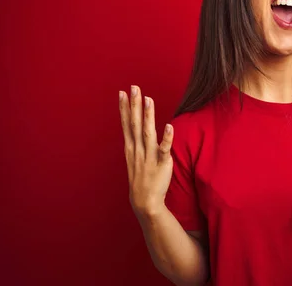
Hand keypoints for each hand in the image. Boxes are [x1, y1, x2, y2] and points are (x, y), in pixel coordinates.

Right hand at [119, 85, 173, 216]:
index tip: (122, 92)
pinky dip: (166, 138)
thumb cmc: (141, 179)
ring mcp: (149, 157)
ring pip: (148, 133)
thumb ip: (136, 143)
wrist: (145, 203)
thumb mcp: (134, 158)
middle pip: (135, 124)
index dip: (124, 108)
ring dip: (148, 116)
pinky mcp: (161, 164)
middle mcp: (137, 150)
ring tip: (148, 99)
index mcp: (131, 148)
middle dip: (134, 105)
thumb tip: (136, 128)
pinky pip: (164, 149)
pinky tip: (169, 125)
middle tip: (133, 87)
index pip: (126, 124)